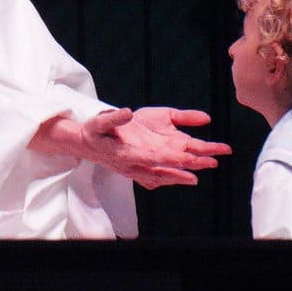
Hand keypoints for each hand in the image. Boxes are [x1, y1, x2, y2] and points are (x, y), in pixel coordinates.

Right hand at [50, 104, 226, 187]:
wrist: (83, 145)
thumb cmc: (92, 132)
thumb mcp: (99, 121)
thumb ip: (113, 118)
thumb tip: (127, 112)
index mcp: (125, 154)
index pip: (151, 158)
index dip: (170, 159)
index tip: (186, 159)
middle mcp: (133, 166)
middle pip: (162, 169)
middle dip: (184, 168)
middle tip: (207, 166)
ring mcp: (134, 170)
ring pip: (162, 175)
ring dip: (181, 175)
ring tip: (201, 173)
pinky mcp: (136, 171)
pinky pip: (155, 177)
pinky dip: (170, 178)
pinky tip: (184, 178)